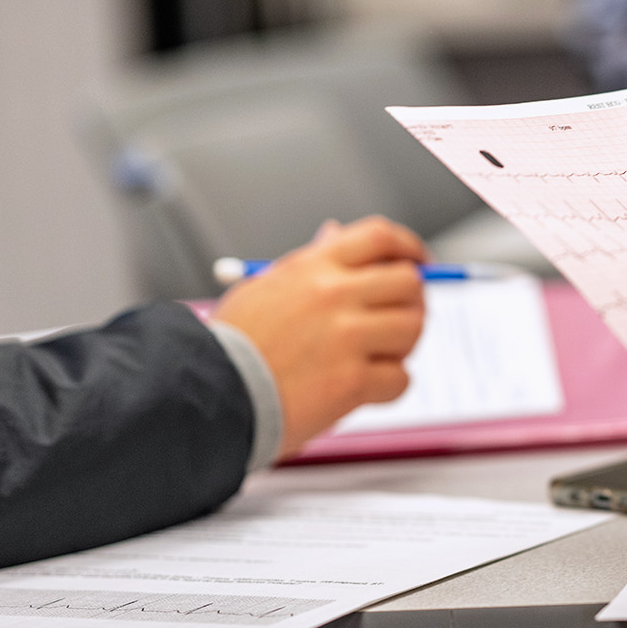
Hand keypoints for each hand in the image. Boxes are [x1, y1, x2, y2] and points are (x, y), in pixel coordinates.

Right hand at [212, 216, 427, 455]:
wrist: (208, 394)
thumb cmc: (233, 346)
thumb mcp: (264, 287)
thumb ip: (309, 262)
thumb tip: (336, 233)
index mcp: (314, 267)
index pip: (381, 237)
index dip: (409, 248)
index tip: (419, 262)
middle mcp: (334, 295)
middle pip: (409, 282)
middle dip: (413, 301)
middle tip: (401, 318)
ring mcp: (346, 338)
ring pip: (412, 329)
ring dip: (403, 345)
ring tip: (377, 356)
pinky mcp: (351, 381)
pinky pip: (401, 378)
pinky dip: (390, 386)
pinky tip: (364, 388)